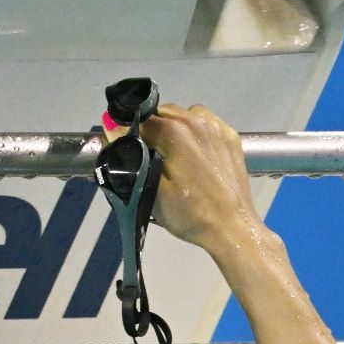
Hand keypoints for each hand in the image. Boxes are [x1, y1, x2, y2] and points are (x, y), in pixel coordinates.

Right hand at [109, 102, 261, 253]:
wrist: (233, 229)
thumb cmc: (191, 215)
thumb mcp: (150, 189)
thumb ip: (128, 154)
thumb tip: (111, 124)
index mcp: (174, 131)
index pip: (139, 121)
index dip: (132, 136)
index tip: (134, 154)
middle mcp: (197, 121)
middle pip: (161, 114)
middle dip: (153, 132)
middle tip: (154, 160)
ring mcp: (217, 128)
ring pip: (184, 115)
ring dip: (175, 129)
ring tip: (175, 157)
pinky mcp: (231, 138)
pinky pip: (205, 124)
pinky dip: (196, 133)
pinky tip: (196, 155)